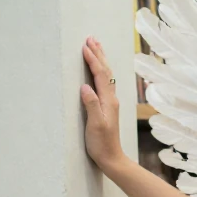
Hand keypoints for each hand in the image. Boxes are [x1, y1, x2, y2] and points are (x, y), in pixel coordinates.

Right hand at [79, 37, 125, 168]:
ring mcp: (110, 102)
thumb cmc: (101, 143)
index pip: (100, 75)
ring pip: (106, 76)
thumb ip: (91, 105)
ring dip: (101, 60)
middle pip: (106, 71)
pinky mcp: (106, 107)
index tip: (85, 46)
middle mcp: (111, 99)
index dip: (93, 60)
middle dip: (99, 54)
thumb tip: (85, 87)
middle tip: (91, 39)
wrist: (111, 157)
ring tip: (95, 47)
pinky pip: (104, 83)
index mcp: (108, 100)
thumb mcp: (95, 124)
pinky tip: (98, 71)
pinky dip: (100, 72)